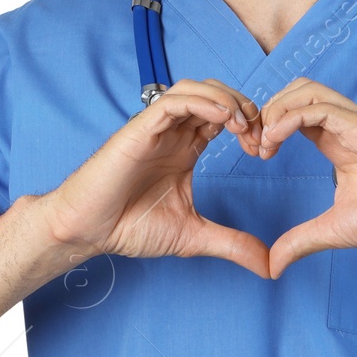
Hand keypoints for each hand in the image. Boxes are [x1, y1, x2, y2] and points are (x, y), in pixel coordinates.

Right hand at [40, 78, 271, 278]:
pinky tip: (222, 118)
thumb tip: (269, 266)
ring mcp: (156, 129)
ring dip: (225, 100)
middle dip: (244, 107)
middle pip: (215, 95)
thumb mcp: (194, 236)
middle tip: (258, 136)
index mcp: (186, 149)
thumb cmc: (130, 227)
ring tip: (242, 125)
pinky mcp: (139, 129)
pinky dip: (201, 101)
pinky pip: (172, 101)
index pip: (225, 117)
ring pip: (195, 89)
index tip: (263, 150)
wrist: (88, 231)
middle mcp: (173, 133)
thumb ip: (231, 244)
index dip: (250, 125)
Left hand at [255, 77, 356, 278]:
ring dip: (276, 109)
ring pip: (307, 90)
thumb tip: (273, 264)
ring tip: (264, 140)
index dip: (270, 125)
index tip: (257, 152)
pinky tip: (276, 139)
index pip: (296, 112)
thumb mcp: (335, 230)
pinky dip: (290, 117)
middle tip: (255, 143)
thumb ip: (301, 241)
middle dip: (268, 110)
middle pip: (298, 90)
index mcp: (339, 141)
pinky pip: (320, 107)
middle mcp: (346, 126)